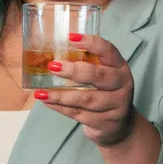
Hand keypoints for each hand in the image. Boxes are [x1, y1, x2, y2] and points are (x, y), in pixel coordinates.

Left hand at [35, 33, 138, 147]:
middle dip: (74, 71)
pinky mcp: (104, 122)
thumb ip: (86, 65)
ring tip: (41, 93)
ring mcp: (115, 105)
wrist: (119, 126)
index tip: (71, 37)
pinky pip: (78, 114)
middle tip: (53, 67)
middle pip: (99, 76)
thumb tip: (51, 55)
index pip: (108, 51)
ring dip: (61, 95)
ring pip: (86, 99)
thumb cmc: (105, 93)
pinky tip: (48, 102)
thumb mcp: (104, 76)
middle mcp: (121, 84)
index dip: (91, 43)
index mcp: (120, 67)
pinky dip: (60, 108)